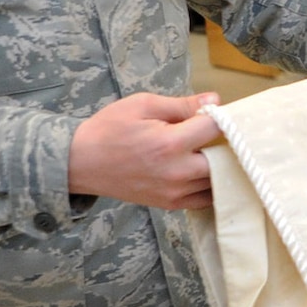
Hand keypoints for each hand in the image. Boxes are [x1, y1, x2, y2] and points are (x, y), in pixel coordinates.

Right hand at [69, 91, 221, 209]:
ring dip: (222, 166)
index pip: (216, 129)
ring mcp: (175, 193)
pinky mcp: (171, 204)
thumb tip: (215, 101)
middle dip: (226, 143)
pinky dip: (212, 186)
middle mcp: (177, 173)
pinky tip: (205, 171)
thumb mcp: (144, 105)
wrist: (81, 163)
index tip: (217, 113)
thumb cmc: (110, 129)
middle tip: (219, 133)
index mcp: (170, 144)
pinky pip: (206, 199)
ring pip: (219, 181)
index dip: (221, 117)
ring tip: (212, 150)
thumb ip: (182, 105)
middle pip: (224, 159)